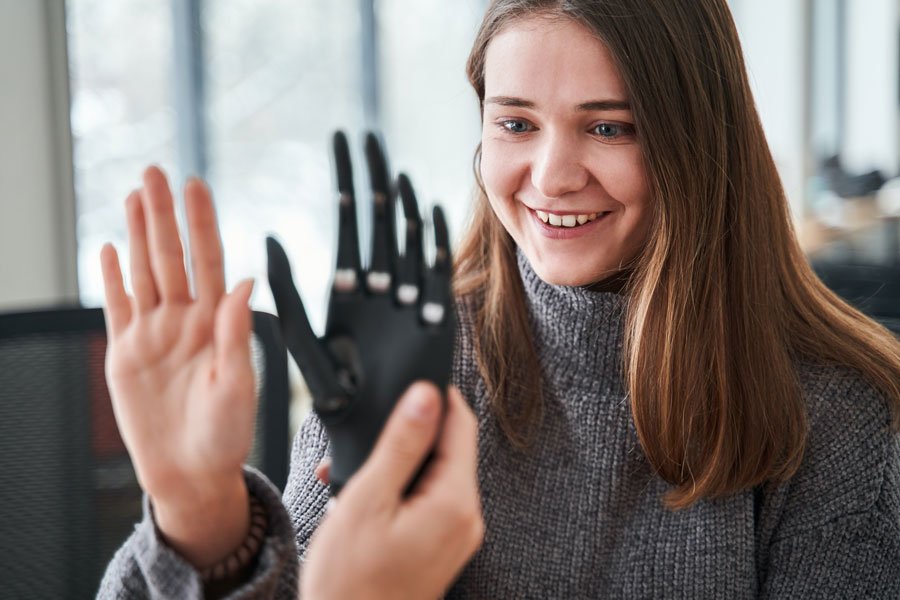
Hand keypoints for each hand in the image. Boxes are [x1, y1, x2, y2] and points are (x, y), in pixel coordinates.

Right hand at [100, 166, 254, 566]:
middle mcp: (184, 320)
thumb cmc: (225, 434)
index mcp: (215, 323)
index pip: (208, 260)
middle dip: (163, 214)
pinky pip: (117, 306)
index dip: (201, 223)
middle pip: (171, 256)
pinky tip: (110, 246)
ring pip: (143, 272)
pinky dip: (112, 277)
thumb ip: (236, 333)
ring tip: (135, 195)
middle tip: (155, 172)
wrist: (190, 473)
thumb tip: (245, 281)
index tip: (196, 185)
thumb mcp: (238, 384)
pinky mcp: (125, 353)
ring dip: (138, 234)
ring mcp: (153, 333)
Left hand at [267, 131, 454, 493]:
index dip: (346, 181)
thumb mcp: (302, 344)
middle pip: (379, 224)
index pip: (348, 224)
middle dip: (374, 180)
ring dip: (402, 205)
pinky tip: (430, 208)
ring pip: (407, 242)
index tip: (343, 142)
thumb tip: (265, 241)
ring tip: (395, 169)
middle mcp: (379, 291)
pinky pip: (436, 275)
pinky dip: (434, 242)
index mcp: (345, 293)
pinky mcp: (436, 322)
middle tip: (368, 140)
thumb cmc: (334, 404)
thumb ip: (286, 294)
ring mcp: (409, 304)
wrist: (374, 442)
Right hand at [301, 382, 483, 599]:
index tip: (407, 382)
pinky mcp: (441, 547)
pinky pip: (428, 502)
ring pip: (434, 475)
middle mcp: (467, 519)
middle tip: (365, 437)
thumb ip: (401, 443)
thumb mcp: (368, 500)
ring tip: (351, 475)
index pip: (461, 424)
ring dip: (396, 464)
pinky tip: (362, 499)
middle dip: (406, 435)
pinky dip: (398, 491)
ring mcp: (456, 536)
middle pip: (449, 448)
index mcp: (455, 502)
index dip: (436, 395)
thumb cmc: (351, 583)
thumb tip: (426, 394)